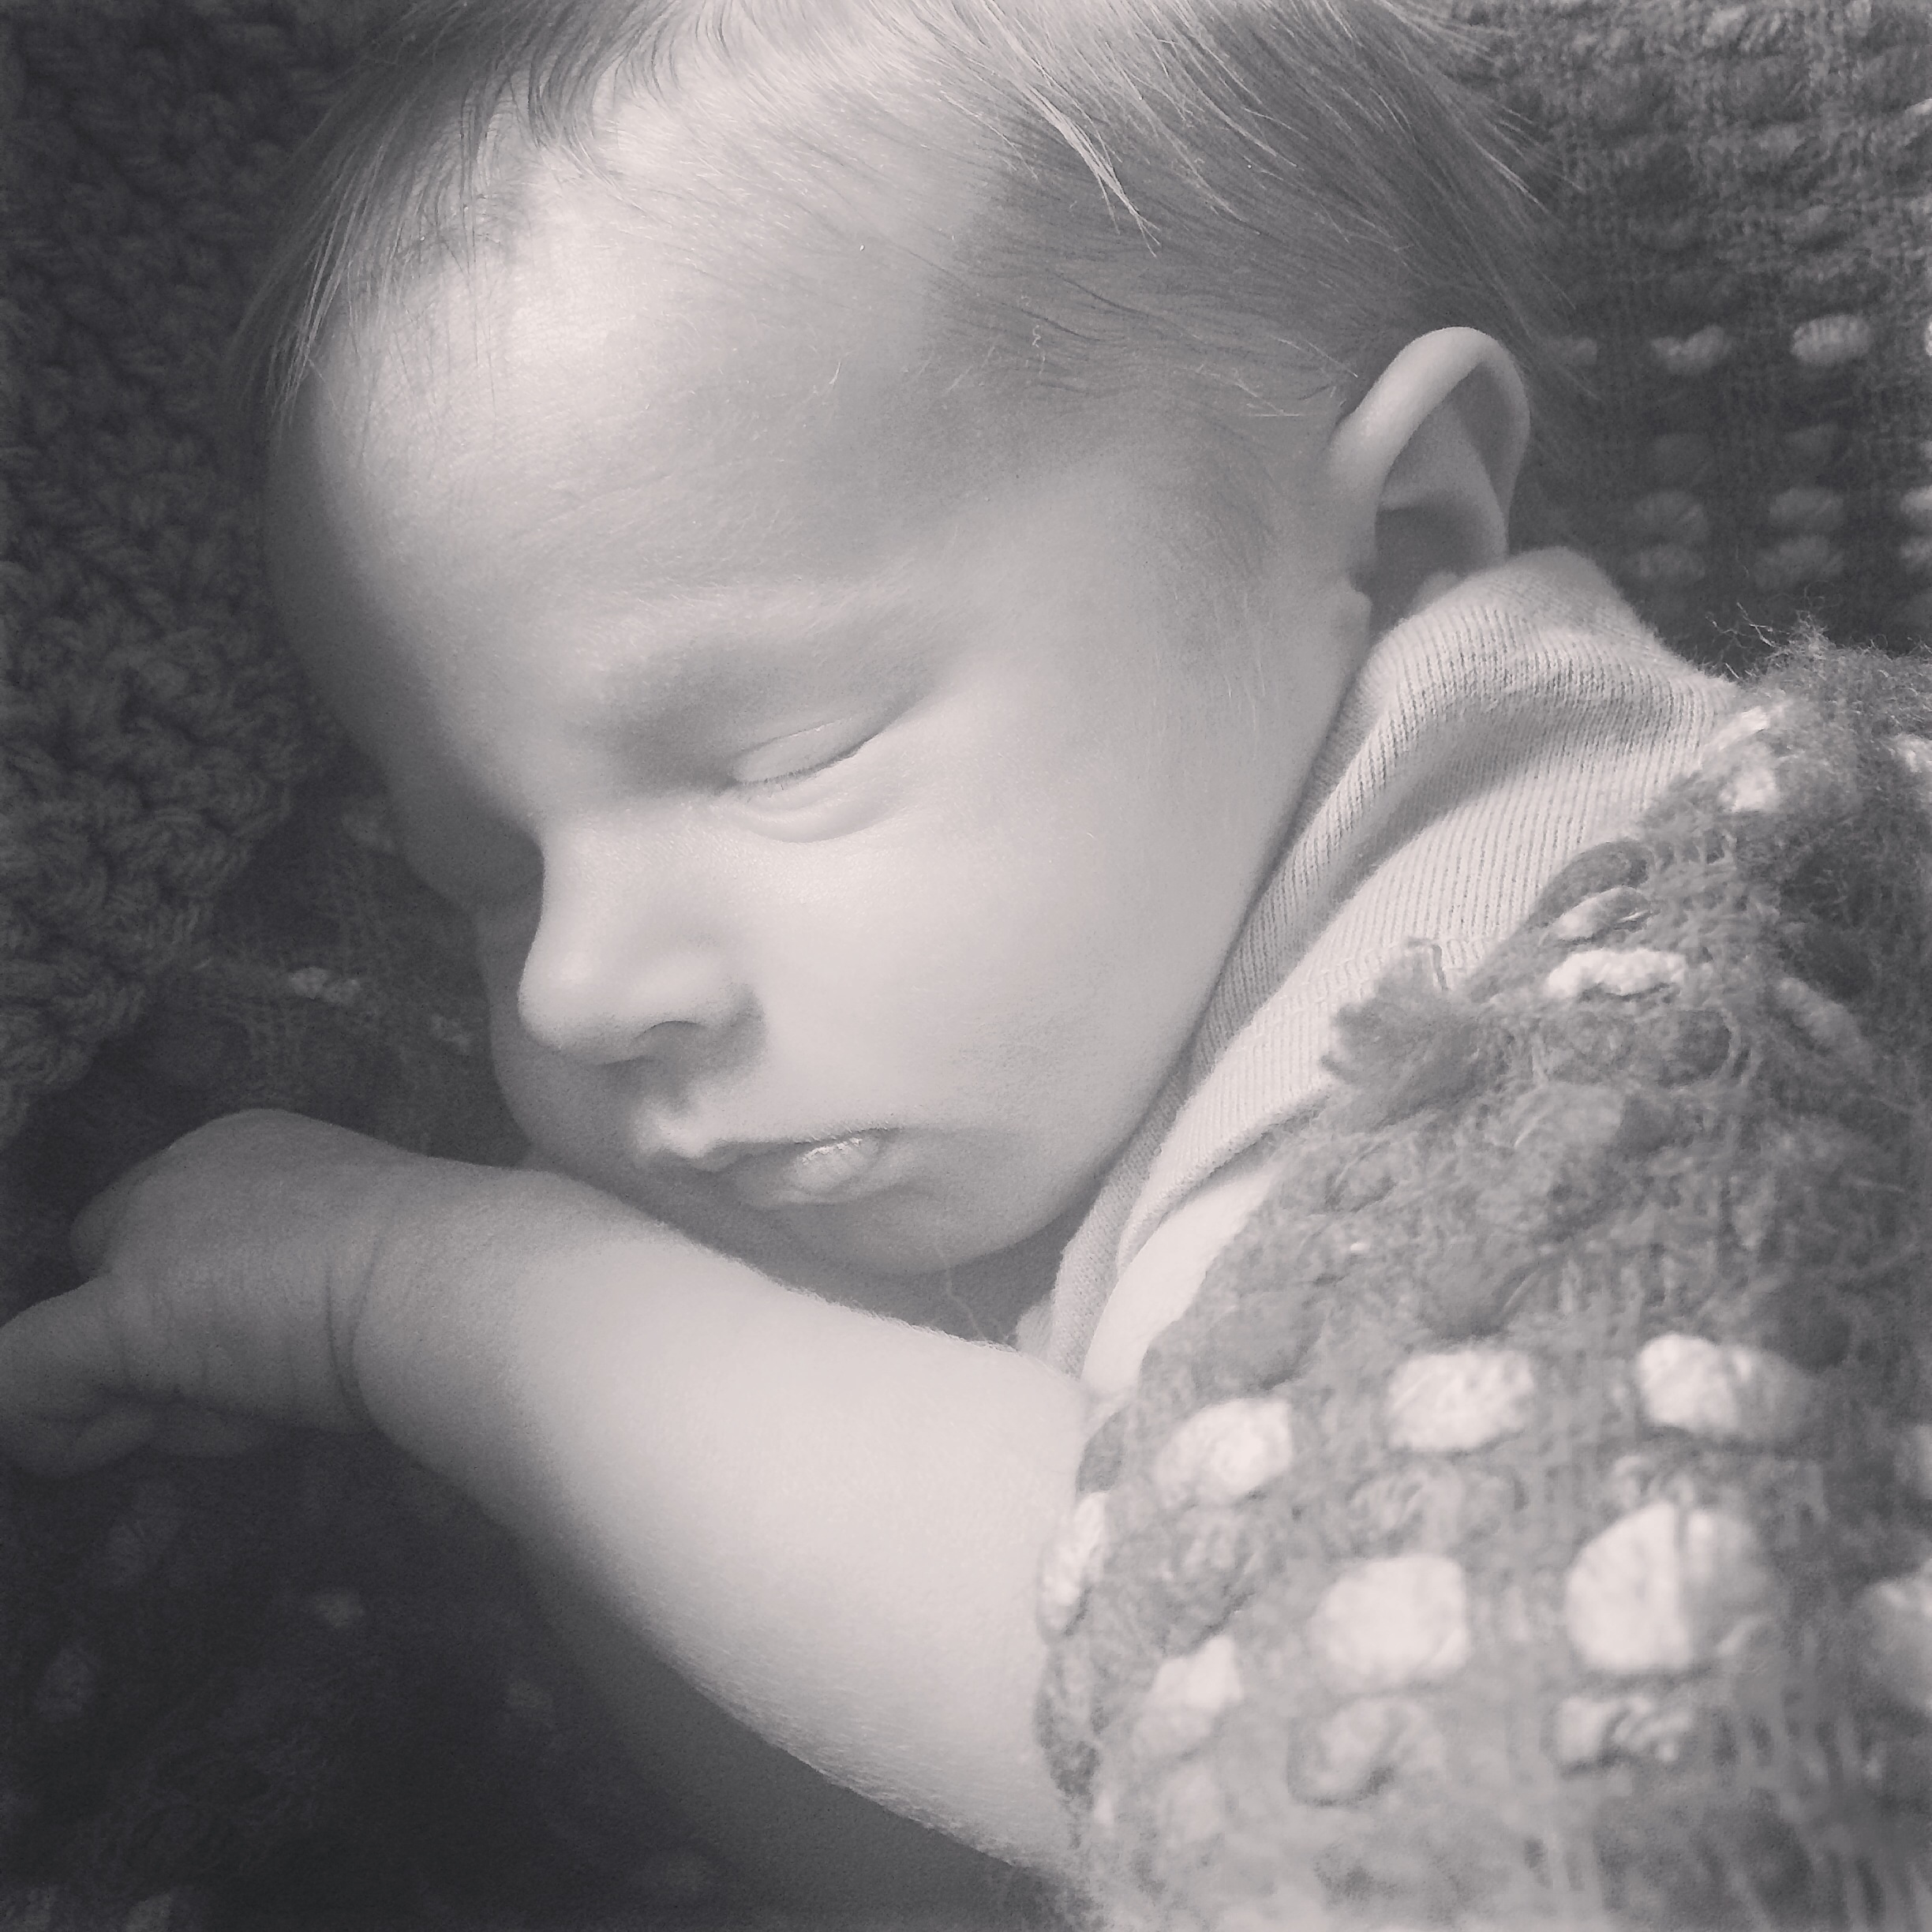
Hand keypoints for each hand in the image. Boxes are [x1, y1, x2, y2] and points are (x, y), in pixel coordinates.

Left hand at [0, 1110, 486, 1473]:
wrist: (462, 1279)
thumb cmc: (449, 1273)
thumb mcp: (365, 1256)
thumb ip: (296, 1278)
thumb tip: (266, 1350)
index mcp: (247, 1147)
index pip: (168, 1234)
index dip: (199, 1312)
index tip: (270, 1355)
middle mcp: (182, 1168)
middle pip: (113, 1274)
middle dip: (159, 1350)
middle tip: (256, 1393)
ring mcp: (147, 1234)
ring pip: (87, 1334)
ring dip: (155, 1397)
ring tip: (260, 1405)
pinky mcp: (125, 1309)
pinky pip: (24, 1381)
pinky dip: (51, 1431)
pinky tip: (116, 1445)